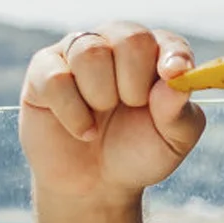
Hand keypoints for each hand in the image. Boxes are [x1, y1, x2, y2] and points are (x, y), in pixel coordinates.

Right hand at [19, 23, 205, 198]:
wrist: (94, 185)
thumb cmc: (136, 153)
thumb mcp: (171, 142)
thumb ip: (179, 112)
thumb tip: (177, 77)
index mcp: (155, 55)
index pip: (169, 42)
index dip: (173, 56)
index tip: (172, 75)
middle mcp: (116, 44)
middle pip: (130, 37)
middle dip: (134, 82)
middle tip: (131, 107)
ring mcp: (78, 53)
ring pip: (90, 52)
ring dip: (101, 96)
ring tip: (102, 119)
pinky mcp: (44, 71)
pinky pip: (56, 78)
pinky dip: (73, 112)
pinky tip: (82, 130)